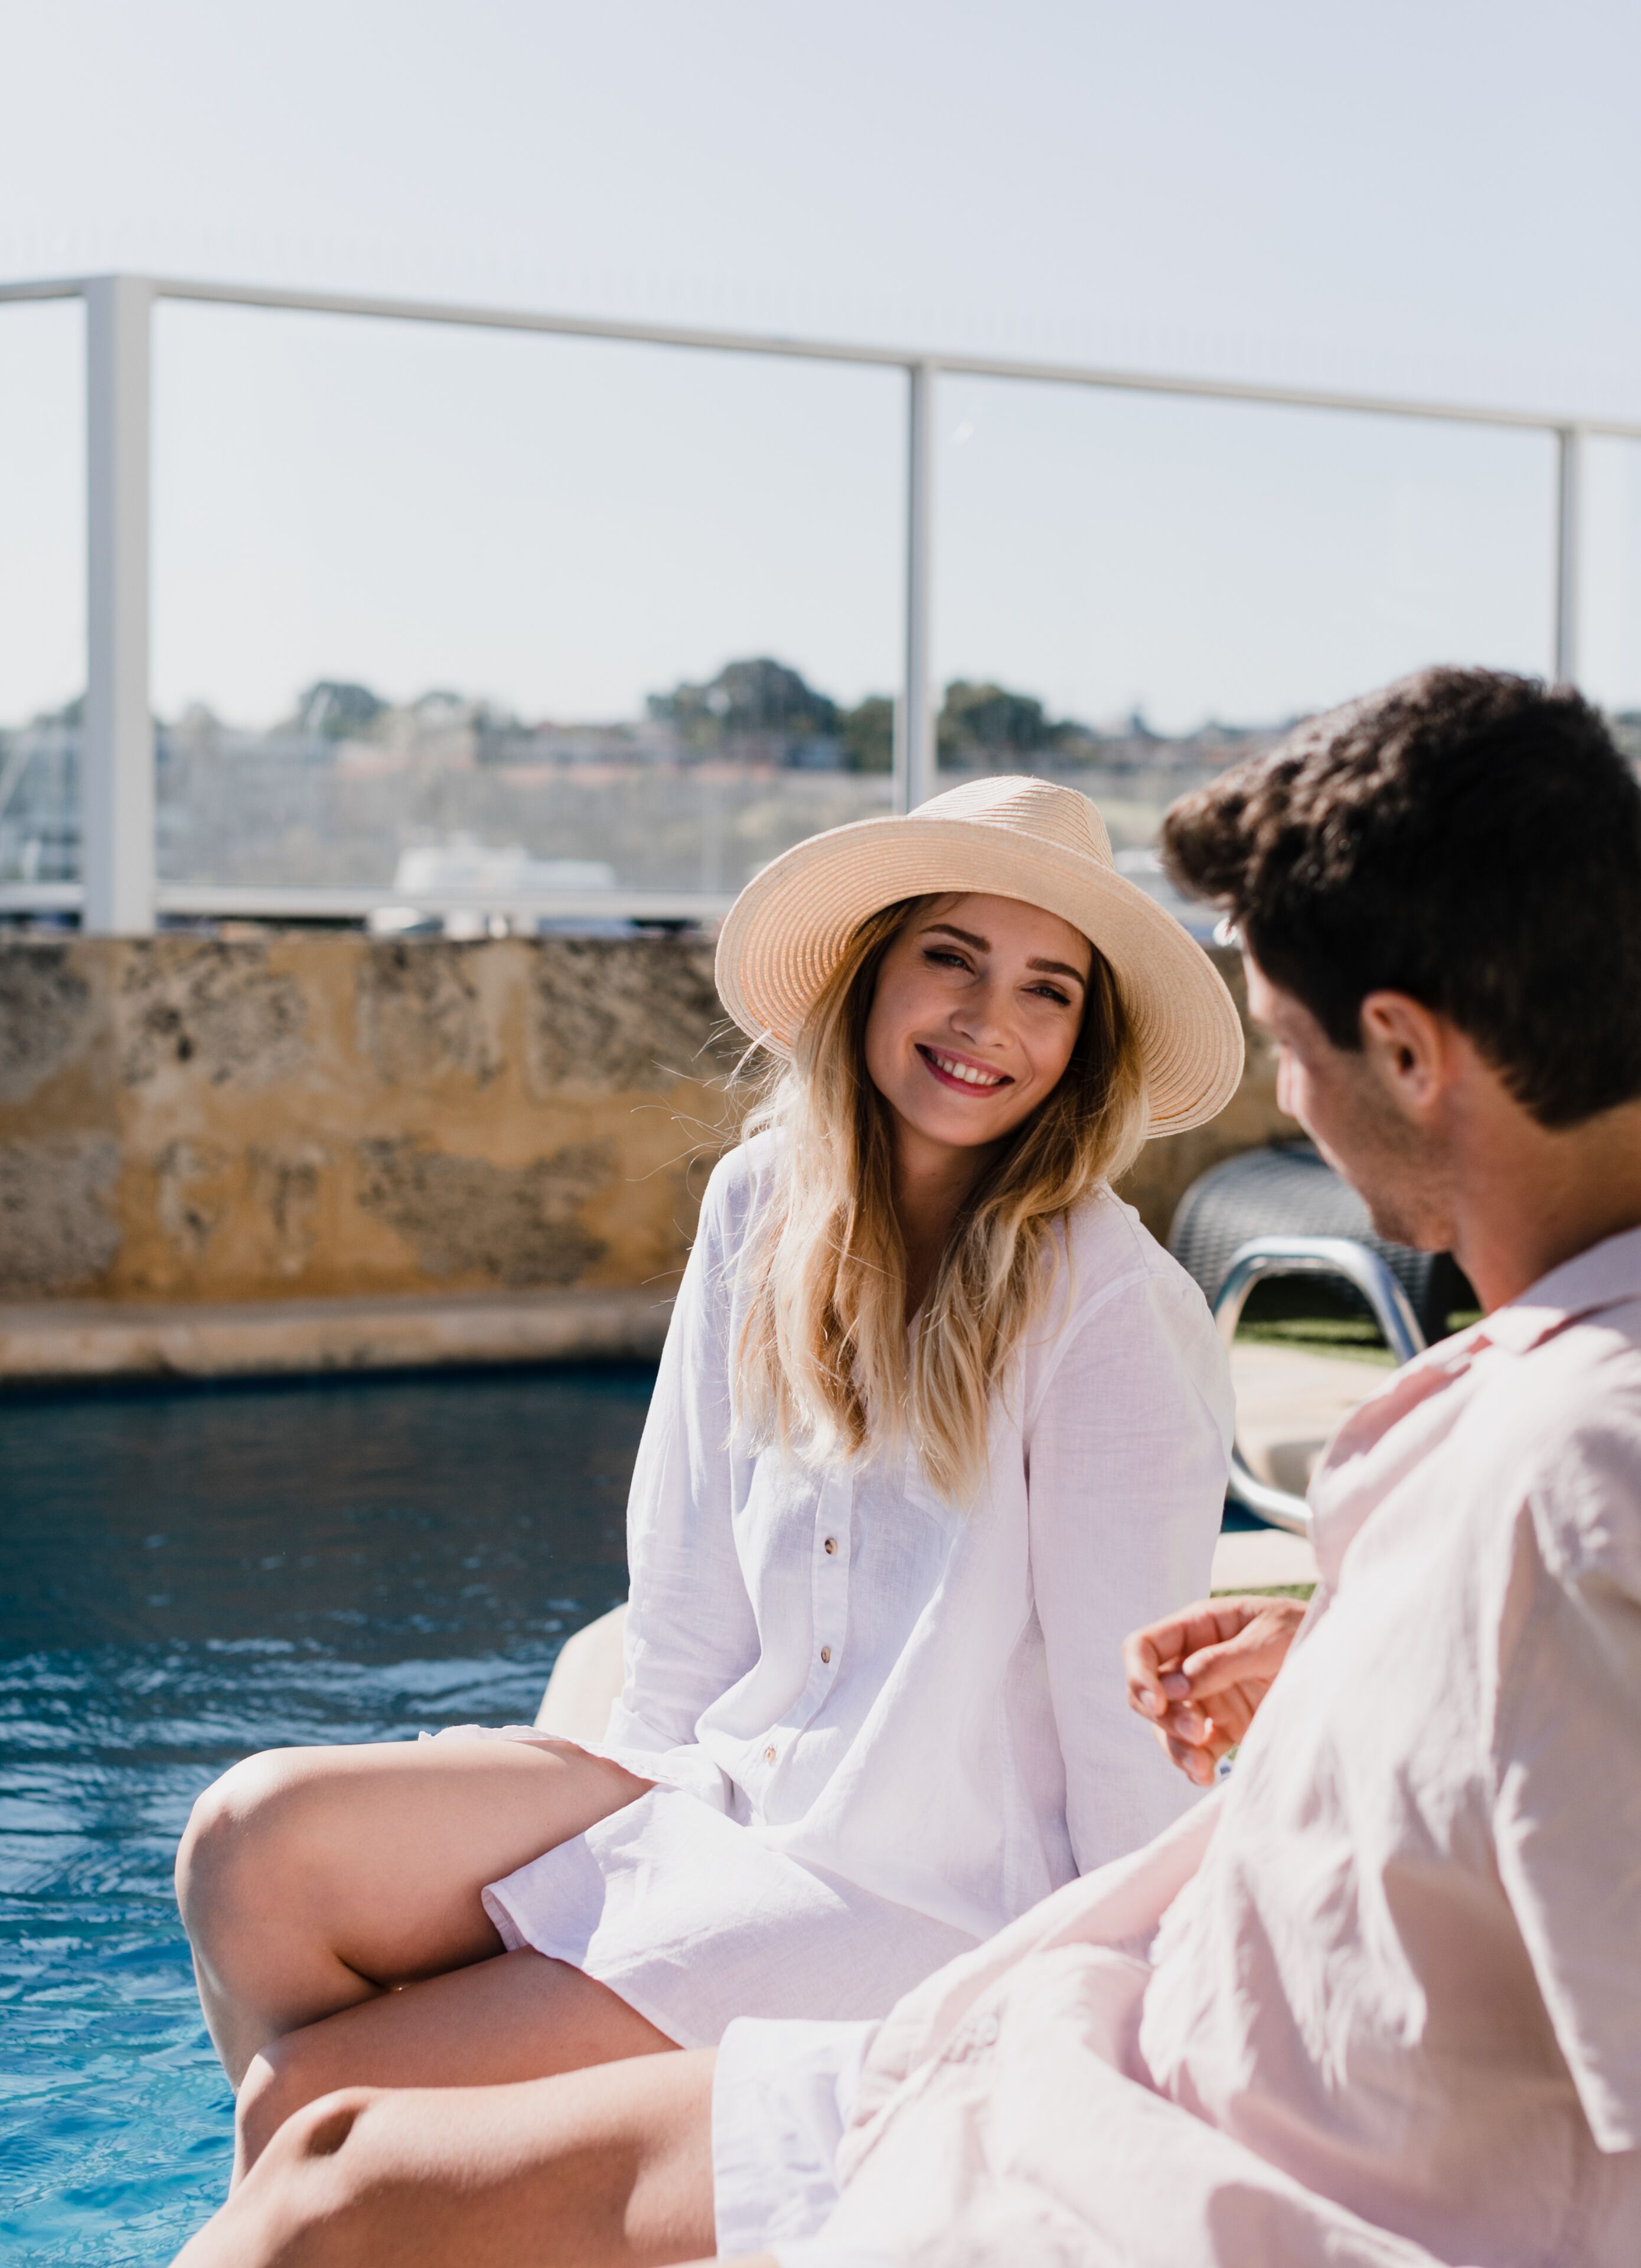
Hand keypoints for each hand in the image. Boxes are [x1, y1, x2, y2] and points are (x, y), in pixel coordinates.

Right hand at [1122, 1594, 1307, 1786]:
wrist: (1348, 1662)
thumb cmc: (1309, 1632)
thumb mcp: (1269, 1640)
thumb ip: (1220, 1662)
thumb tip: (1172, 1686)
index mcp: (1199, 1627)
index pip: (1143, 1647)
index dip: (1139, 1675)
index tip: (1158, 1704)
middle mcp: (1194, 1662)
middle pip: (1149, 1692)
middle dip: (1164, 1718)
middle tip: (1198, 1734)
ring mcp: (1208, 1696)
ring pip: (1168, 1726)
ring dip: (1176, 1749)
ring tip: (1201, 1769)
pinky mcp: (1225, 1726)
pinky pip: (1195, 1749)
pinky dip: (1194, 1765)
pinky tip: (1205, 1776)